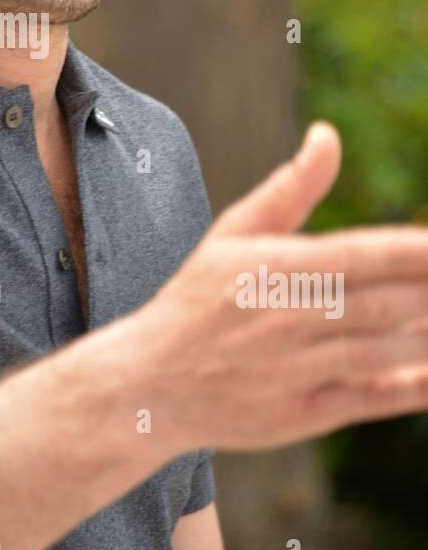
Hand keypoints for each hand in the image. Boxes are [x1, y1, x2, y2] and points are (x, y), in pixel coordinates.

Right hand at [135, 122, 427, 452]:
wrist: (149, 383)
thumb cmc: (197, 300)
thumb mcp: (233, 234)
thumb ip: (291, 187)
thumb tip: (328, 135)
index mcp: (274, 267)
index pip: (360, 254)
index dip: (414, 251)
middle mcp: (288, 318)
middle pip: (384, 303)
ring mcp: (297, 369)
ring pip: (384, 349)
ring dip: (426, 334)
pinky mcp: (303, 414)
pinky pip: (370, 398)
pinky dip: (411, 386)